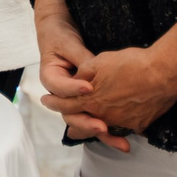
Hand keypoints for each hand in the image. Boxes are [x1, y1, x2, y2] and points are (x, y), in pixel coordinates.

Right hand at [32, 0, 118, 147]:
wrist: (59, 35)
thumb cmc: (61, 37)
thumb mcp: (68, 44)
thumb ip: (80, 59)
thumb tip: (91, 69)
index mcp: (51, 77)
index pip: (59, 87)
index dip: (73, 89)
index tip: (89, 88)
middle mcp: (61, 95)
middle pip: (70, 115)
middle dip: (87, 122)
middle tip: (102, 126)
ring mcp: (75, 101)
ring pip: (84, 122)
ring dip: (102, 133)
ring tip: (120, 142)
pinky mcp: (89, 103)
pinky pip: (96, 119)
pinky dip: (111, 130)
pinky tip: (126, 139)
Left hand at [59, 47, 176, 140]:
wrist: (165, 73)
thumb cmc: (130, 64)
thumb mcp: (97, 63)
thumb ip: (81, 75)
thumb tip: (74, 80)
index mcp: (90, 100)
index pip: (65, 105)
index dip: (54, 103)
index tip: (46, 100)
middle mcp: (104, 115)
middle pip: (83, 123)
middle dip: (76, 124)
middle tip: (70, 128)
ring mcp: (123, 122)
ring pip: (106, 127)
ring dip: (98, 128)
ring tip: (94, 129)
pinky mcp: (140, 124)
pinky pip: (126, 127)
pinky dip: (120, 127)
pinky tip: (120, 126)